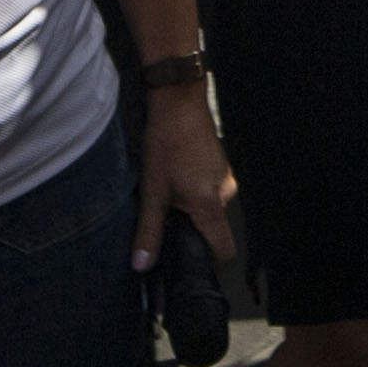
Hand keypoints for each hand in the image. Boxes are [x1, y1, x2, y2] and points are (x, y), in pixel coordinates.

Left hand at [129, 78, 237, 273]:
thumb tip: (142, 266)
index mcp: (212, 206)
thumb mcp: (152, 190)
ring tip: (167, 201)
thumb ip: (149, 230)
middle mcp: (226, 194)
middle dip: (194, 234)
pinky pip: (211, 192)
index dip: (208, 262)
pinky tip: (175, 182)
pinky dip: (196, 195)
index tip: (186, 263)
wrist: (179, 100)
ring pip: (212, 210)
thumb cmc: (165, 144)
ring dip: (193, 213)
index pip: (225, 250)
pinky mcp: (220, 166)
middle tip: (166, 229)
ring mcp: (226, 178)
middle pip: (216, 230)